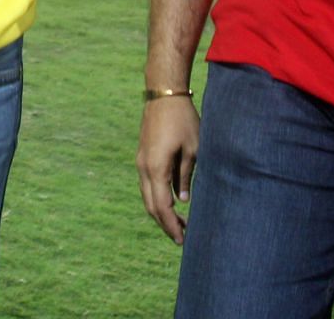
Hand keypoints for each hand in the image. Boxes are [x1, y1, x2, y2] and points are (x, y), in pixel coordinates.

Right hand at [136, 96, 198, 244]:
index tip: (182, 240)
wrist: (163, 93)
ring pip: (147, 196)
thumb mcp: (193, 149)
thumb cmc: (183, 119)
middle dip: (165, 223)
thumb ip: (186, 176)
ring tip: (179, 222)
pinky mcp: (143, 156)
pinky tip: (171, 202)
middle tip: (182, 237)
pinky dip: (157, 197)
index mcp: (156, 168)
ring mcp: (141, 161)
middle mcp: (144, 167)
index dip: (171, 225)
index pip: (162, 206)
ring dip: (161, 211)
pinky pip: (147, 184)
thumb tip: (183, 200)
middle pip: (151, 205)